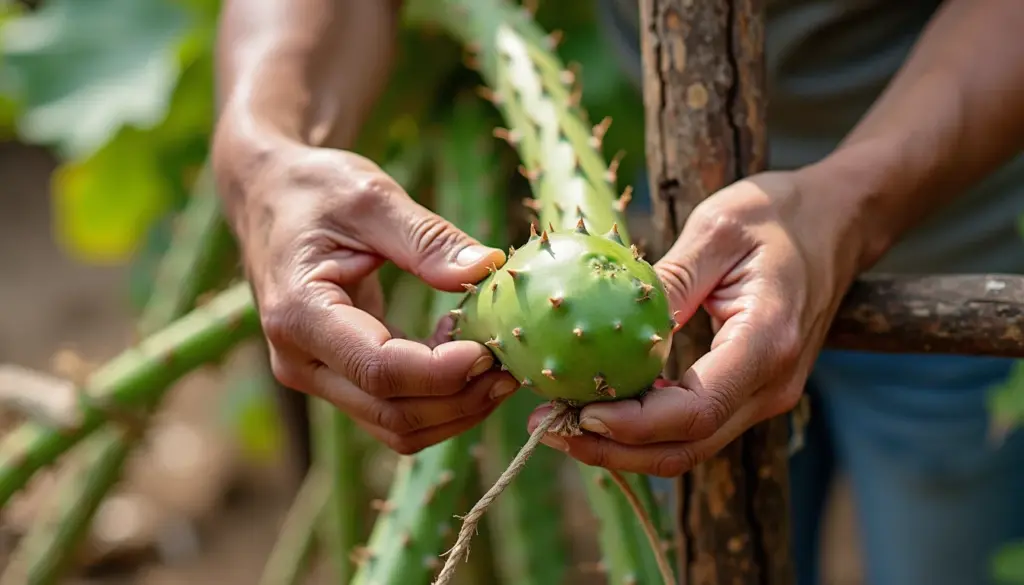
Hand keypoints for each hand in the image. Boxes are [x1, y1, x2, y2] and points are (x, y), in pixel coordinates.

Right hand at [214, 137, 519, 454]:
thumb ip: (428, 238)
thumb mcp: (372, 196)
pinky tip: (467, 358)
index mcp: (299, 313)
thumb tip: (487, 269)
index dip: (442, 372)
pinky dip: (439, 400)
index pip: (379, 369)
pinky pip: (393, 411)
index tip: (491, 349)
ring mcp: (316, 376)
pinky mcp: (336, 378)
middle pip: (391, 411)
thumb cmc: (315, 189)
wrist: (269, 197)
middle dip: (460, 399)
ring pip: (395, 425)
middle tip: (513, 366)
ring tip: (500, 368)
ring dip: (455, 410)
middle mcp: (300, 360)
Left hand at [527, 171, 864, 475]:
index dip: (632, 424)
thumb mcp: (718, 227)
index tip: (576, 414)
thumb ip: (669, 279)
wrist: (839, 222)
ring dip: (624, 446)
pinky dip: (644, 428)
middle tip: (548, 429)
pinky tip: (599, 407)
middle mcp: (772, 384)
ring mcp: (765, 394)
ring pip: (689, 446)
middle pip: (687, 447)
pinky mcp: (749, 391)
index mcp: (767, 342)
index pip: (695, 411)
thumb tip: (608, 322)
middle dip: (614, 449)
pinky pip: (693, 425)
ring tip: (560, 424)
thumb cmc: (779, 214)